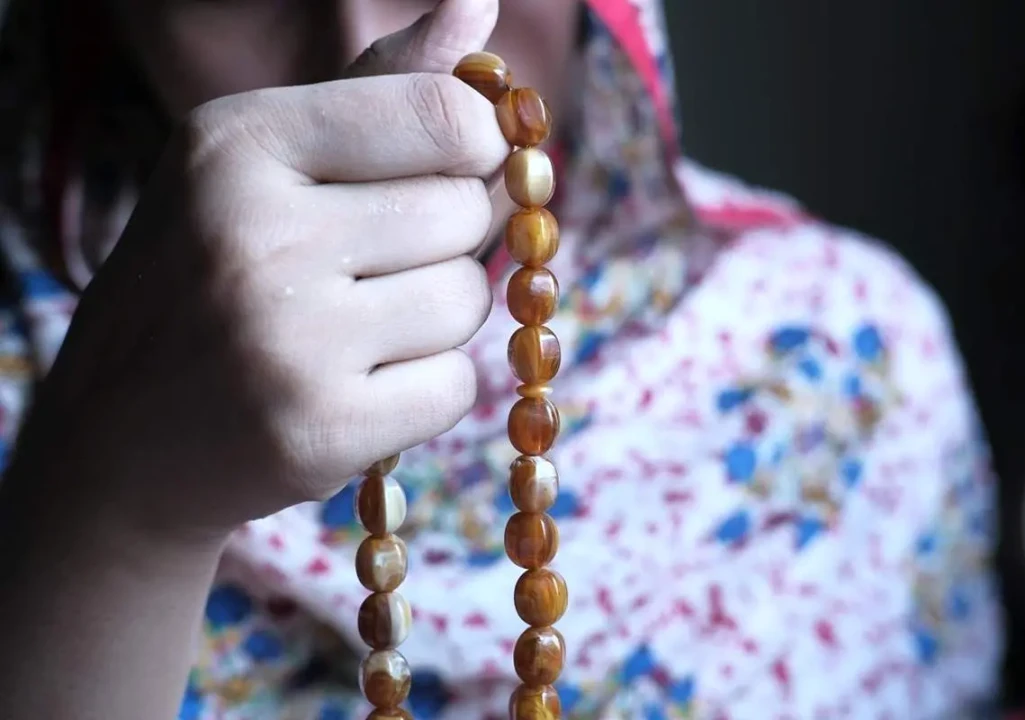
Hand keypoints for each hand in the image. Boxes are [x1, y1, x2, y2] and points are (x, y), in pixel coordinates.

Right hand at [11, 0, 507, 545]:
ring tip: (357, 334)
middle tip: (370, 272)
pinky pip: (457, 388)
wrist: (118, 446)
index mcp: (237, 141)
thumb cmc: (202, 285)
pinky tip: (358, 392)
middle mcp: (256, 233)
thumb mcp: (260, 163)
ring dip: (437, 320)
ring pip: (468, 300)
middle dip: (444, 242)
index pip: (446, 115)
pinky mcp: (319, 431)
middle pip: (468, 211)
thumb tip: (478, 6)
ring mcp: (287, 340)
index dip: (477, 148)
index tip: (452, 169)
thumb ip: (379, 87)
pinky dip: (427, 392)